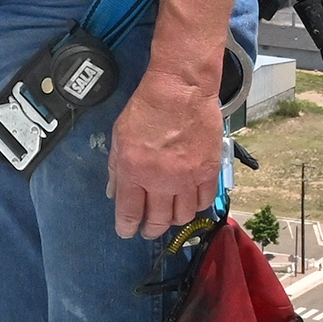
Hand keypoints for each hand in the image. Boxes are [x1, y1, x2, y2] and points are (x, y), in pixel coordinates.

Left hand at [108, 63, 221, 242]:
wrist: (181, 90)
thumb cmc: (147, 107)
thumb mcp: (119, 135)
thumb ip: (116, 167)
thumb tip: (114, 191)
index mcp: (133, 171)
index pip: (129, 213)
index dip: (127, 228)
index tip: (127, 231)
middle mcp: (160, 180)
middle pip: (158, 221)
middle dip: (151, 230)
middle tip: (149, 230)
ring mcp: (187, 178)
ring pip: (183, 216)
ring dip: (175, 219)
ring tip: (171, 215)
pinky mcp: (208, 171)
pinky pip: (204, 201)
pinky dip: (196, 205)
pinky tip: (191, 201)